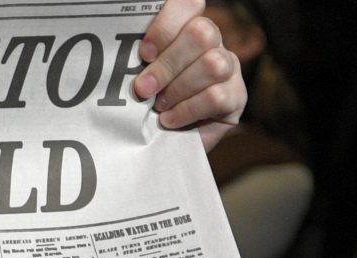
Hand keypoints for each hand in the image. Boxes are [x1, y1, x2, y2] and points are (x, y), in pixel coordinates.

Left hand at [136, 0, 246, 149]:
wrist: (165, 146)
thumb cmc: (148, 106)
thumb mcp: (140, 79)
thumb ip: (139, 62)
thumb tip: (120, 57)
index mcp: (187, 30)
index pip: (188, 4)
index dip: (167, 24)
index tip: (144, 53)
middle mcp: (213, 44)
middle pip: (201, 33)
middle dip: (167, 64)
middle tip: (143, 89)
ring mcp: (229, 69)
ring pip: (213, 64)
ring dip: (179, 88)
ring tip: (158, 106)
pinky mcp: (236, 97)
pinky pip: (216, 96)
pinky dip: (187, 110)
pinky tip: (169, 120)